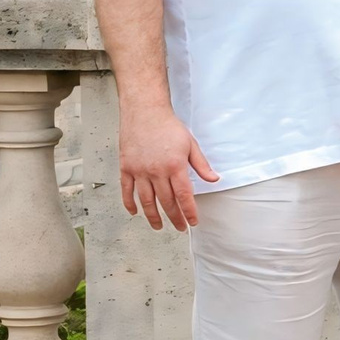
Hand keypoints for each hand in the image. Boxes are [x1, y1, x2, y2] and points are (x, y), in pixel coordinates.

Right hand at [118, 107, 218, 230]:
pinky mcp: (126, 167)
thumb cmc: (168, 126)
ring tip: (158, 226)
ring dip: (153, 216)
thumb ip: (201, 165)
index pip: (184, 196)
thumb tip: (213, 179)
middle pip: (166, 202)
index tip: (192, 222)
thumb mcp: (190, 144)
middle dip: (174, 218)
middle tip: (179, 227)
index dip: (189, 212)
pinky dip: (130, 204)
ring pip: (146, 200)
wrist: (145, 111)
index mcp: (175, 166)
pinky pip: (127, 190)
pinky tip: (135, 212)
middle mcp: (157, 171)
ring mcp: (140, 170)